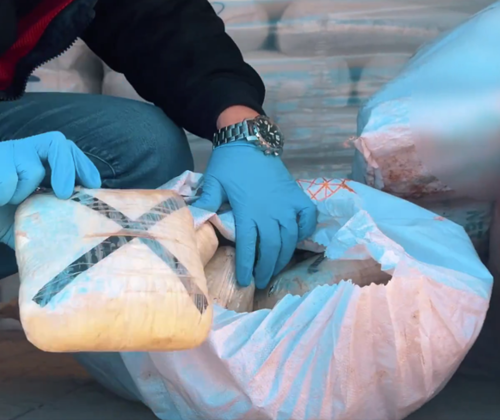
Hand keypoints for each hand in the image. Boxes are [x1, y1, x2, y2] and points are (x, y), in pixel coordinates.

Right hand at [0, 132, 100, 247]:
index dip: (83, 166)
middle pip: (57, 142)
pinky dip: (1, 194)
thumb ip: (38, 231)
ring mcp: (0, 154)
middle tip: (63, 194)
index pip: (66, 151)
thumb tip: (62, 257)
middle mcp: (20, 153)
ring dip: (26, 190)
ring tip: (9, 202)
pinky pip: (4, 175)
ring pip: (31, 165)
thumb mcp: (15, 224)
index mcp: (32, 164)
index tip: (92, 188)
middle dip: (67, 168)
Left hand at [194, 143, 316, 288]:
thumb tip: (192, 222)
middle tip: (262, 281)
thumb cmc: (229, 162)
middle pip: (272, 248)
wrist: (250, 139)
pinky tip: (297, 240)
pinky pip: (307, 219)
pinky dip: (305, 231)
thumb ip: (206, 203)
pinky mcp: (297, 196)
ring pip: (290, 238)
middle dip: (267, 268)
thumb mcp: (213, 182)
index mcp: (248, 211)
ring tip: (276, 268)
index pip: (248, 246)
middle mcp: (270, 212)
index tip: (244, 281)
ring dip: (284, 257)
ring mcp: (286, 204)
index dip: (246, 266)